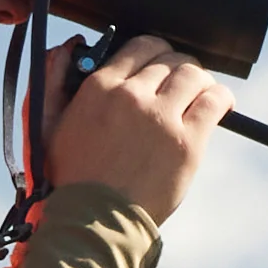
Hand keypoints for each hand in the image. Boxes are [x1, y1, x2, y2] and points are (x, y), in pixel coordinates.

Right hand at [43, 33, 229, 223]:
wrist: (94, 222)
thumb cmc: (70, 178)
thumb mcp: (47, 124)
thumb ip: (53, 80)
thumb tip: (71, 45)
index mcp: (100, 87)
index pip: (141, 45)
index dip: (155, 52)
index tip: (159, 66)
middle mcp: (132, 96)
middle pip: (170, 58)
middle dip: (177, 67)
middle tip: (180, 84)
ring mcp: (161, 118)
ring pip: (194, 74)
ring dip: (200, 80)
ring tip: (199, 94)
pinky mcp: (186, 142)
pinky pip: (214, 101)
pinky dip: (220, 97)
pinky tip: (220, 104)